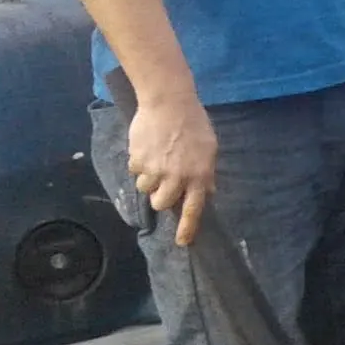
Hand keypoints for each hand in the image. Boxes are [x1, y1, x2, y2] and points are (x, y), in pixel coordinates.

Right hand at [127, 92, 218, 246]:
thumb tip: (206, 192)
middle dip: (160, 198)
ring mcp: (155, 170)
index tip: (182, 242)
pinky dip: (139, 163)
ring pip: (145, 188)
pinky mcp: (137, 160)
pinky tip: (148, 147)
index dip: (187, 228)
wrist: (169, 102)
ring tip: (156, 158)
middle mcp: (177, 177)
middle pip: (161, 204)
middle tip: (162, 185)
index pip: (194, 209)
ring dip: (149, 178)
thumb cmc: (194, 124)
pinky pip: (135, 170)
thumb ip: (206, 173)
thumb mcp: (209, 149)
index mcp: (199, 176)